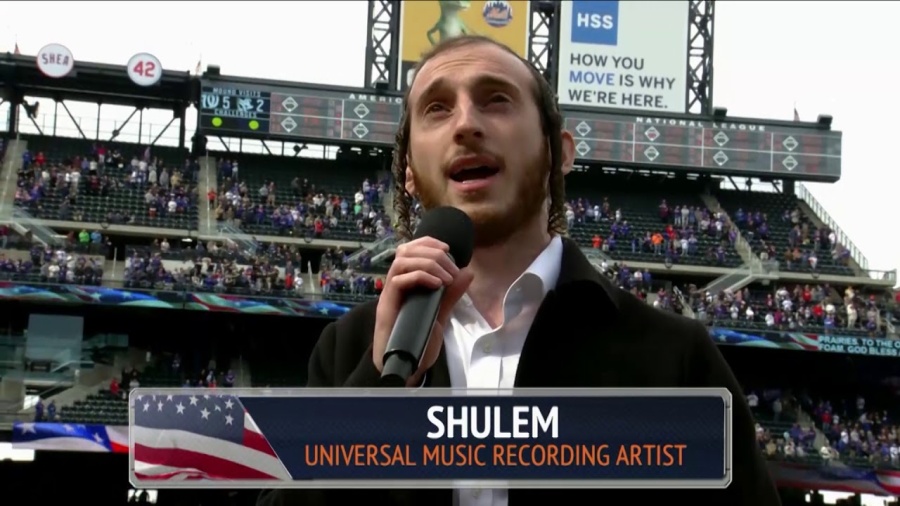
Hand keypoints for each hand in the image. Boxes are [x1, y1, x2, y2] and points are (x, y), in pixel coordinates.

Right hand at [373, 236, 473, 386]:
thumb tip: (467, 272)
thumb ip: (450, 294)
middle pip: (405, 251)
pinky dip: (420, 277)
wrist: (403, 366)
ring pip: (401, 261)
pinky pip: (398, 281)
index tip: (448, 249)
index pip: (410, 249)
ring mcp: (389, 295)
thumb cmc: (417, 341)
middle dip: (432, 252)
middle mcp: (394, 285)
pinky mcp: (387, 306)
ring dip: (428, 263)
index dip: (428, 242)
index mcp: (405, 283)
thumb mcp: (439, 313)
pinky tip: (437, 285)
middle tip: (452, 268)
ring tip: (446, 277)